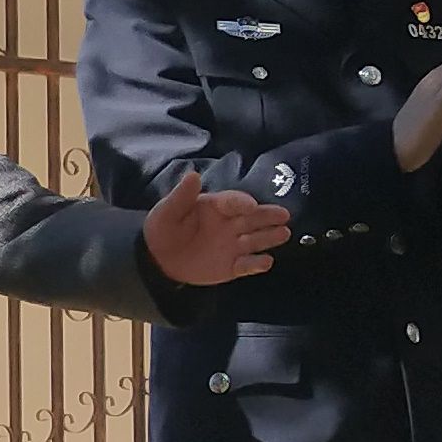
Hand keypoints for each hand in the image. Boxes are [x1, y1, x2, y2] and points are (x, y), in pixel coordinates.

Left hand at [141, 170, 291, 284]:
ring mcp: (233, 245)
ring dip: (270, 237)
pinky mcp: (231, 266)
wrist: (157, 259)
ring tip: (284, 233)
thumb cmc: (163, 229)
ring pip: (256, 240)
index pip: (233, 202)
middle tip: (284, 215)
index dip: (242, 202)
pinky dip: (257, 264)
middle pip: (253, 218)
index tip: (251, 205)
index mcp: (216, 207)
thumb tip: (193, 174)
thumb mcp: (168, 210)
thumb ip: (182, 195)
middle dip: (268, 216)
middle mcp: (230, 224)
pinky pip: (247, 265)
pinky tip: (266, 261)